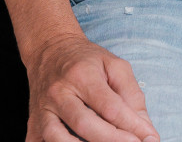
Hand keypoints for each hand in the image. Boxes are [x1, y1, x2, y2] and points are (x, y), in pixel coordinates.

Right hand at [25, 32, 157, 141]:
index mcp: (82, 75)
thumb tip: (146, 132)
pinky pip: (37, 141)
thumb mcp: (115, 67)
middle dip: (111, 140)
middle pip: (84, 123)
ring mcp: (43, 108)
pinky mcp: (33, 121)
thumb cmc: (87, 60)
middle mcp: (59, 92)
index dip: (131, 126)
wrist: (49, 49)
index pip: (109, 106)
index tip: (149, 138)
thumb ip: (133, 97)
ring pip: (56, 136)